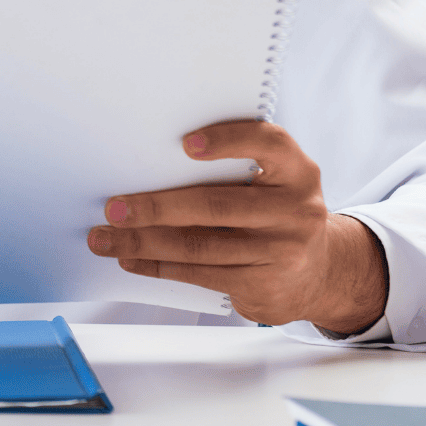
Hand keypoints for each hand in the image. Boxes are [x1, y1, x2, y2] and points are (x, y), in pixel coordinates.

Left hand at [85, 120, 388, 335]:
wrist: (320, 273)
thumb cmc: (275, 214)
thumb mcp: (273, 183)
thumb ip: (235, 168)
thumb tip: (148, 166)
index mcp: (296, 171)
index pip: (268, 143)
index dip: (228, 140)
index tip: (185, 144)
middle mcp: (296, 209)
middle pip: (215, 205)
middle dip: (156, 207)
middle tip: (113, 208)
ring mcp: (282, 251)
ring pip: (199, 246)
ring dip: (143, 242)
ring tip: (105, 238)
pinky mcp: (264, 285)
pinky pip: (200, 274)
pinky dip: (158, 266)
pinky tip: (131, 259)